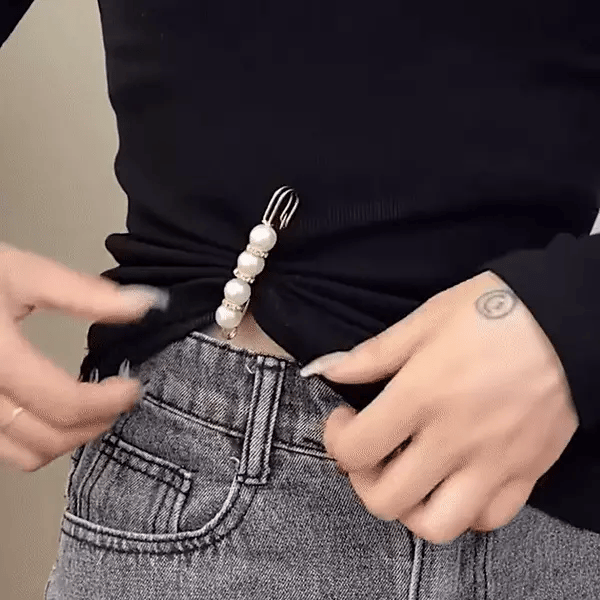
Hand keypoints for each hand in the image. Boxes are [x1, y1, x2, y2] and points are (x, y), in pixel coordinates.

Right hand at [0, 242, 167, 471]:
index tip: (131, 387)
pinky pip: (3, 450)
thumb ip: (84, 293)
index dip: (109, 402)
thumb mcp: (23, 273)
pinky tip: (53, 412)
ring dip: (68, 438)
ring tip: (91, 408)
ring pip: (25, 455)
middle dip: (95, 423)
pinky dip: (37, 440)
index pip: (64, 403)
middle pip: (48, 438)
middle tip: (117, 399)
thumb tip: (143, 303)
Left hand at [302, 270, 578, 543]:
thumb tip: (327, 370)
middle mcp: (454, 439)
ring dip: (409, 506)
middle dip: (362, 479)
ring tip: (408, 474)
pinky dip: (463, 509)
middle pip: (386, 499)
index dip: (336, 438)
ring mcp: (494, 463)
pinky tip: (455, 478)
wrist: (570, 320)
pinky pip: (489, 518)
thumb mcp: (425, 320)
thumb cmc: (493, 312)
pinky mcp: (528, 471)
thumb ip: (372, 354)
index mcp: (421, 396)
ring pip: (437, 525)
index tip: (346, 418)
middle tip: (369, 450)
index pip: (356, 449)